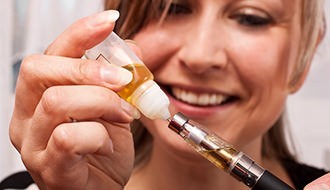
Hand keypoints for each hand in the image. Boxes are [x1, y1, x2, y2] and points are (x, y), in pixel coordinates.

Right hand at [9, 10, 139, 188]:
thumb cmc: (103, 152)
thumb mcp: (115, 109)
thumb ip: (119, 81)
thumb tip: (130, 50)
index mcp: (41, 95)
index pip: (51, 53)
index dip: (79, 34)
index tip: (109, 21)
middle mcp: (28, 116)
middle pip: (39, 70)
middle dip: (87, 68)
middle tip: (122, 79)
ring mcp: (33, 143)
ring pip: (56, 102)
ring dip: (102, 102)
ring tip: (124, 114)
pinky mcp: (48, 167)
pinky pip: (68, 139)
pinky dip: (99, 135)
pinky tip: (108, 143)